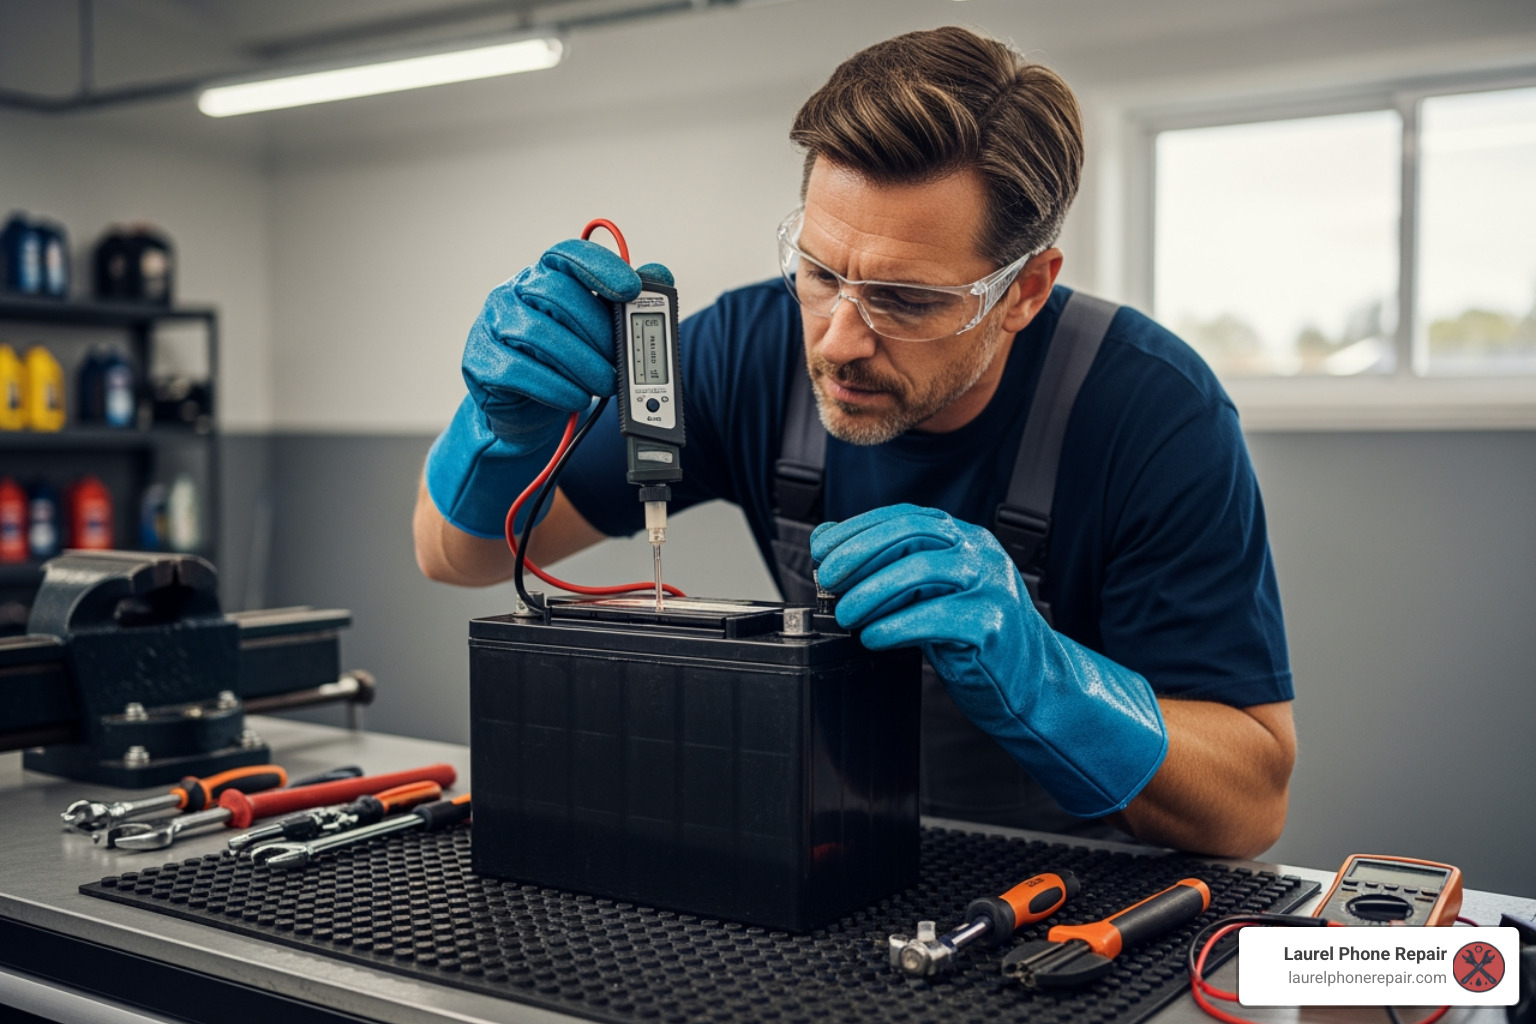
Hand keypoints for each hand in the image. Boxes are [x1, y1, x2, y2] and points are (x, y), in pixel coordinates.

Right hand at [425, 239, 671, 538]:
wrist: (526, 409)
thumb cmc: (565, 362)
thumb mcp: (598, 331)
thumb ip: (626, 303)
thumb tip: (660, 274)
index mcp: (544, 274)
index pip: (568, 254)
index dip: (600, 267)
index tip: (631, 289)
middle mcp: (513, 290)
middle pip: (556, 292)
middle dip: (597, 329)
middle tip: (621, 360)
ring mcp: (492, 323)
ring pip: (536, 332)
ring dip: (581, 362)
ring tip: (605, 385)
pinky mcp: (480, 360)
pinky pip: (517, 369)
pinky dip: (555, 386)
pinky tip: (577, 398)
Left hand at [810, 504, 1167, 817]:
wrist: (1034, 685)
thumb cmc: (976, 639)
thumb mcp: (929, 595)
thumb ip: (889, 568)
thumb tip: (826, 541)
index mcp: (964, 539)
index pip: (905, 516)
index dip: (858, 530)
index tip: (823, 552)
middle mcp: (981, 553)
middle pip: (911, 533)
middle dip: (859, 553)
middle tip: (827, 580)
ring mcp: (992, 585)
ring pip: (921, 569)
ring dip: (871, 592)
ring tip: (846, 614)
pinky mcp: (993, 624)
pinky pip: (934, 616)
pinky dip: (895, 626)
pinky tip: (874, 638)